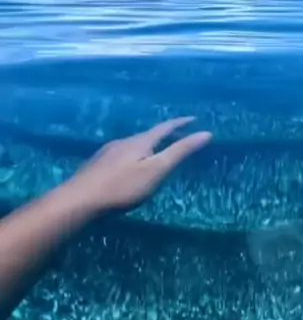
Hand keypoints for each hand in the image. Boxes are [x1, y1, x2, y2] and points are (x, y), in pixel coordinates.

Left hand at [65, 117, 210, 214]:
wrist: (79, 200)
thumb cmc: (122, 187)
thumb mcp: (157, 170)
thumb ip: (180, 152)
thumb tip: (206, 133)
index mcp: (141, 141)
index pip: (165, 127)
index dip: (181, 122)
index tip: (194, 118)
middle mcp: (124, 141)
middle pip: (149, 134)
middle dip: (165, 134)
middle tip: (180, 135)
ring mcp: (108, 152)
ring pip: (134, 144)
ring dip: (149, 145)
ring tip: (157, 152)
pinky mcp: (98, 165)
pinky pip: (122, 154)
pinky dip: (134, 155)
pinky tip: (130, 167)